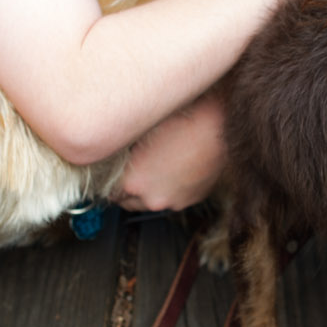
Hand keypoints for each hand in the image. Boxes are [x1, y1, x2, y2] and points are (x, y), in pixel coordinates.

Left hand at [116, 94, 227, 210]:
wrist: (215, 124)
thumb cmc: (179, 123)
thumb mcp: (139, 135)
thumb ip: (123, 154)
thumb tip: (114, 156)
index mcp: (133, 183)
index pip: (111, 194)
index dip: (111, 182)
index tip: (113, 177)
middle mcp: (153, 198)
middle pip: (130, 204)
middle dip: (129, 190)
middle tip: (133, 173)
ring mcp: (176, 201)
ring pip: (154, 201)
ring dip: (152, 190)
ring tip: (158, 167)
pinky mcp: (194, 198)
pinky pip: (177, 197)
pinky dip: (174, 188)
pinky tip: (177, 168)